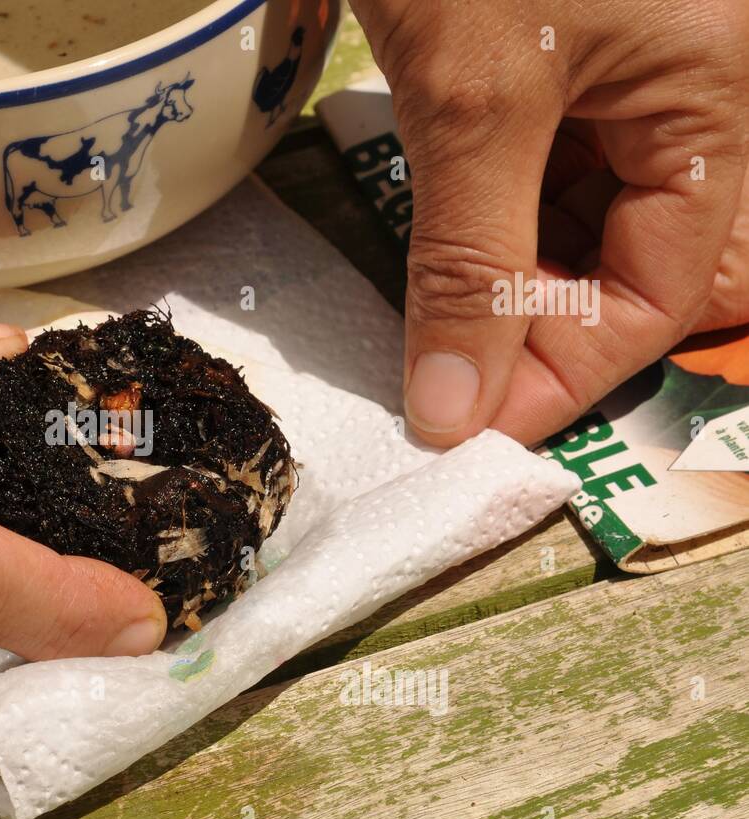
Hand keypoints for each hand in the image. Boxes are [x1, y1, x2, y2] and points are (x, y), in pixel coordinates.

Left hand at [349, 0, 748, 444]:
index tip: (472, 427)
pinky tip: (436, 263)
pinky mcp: (538, 68)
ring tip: (435, 336)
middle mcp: (673, 90)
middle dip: (549, 333)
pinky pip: (531, 177)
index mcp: (706, 90)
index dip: (568, 371)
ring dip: (510, 289)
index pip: (662, 285)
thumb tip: (453, 409)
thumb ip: (470, 258)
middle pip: (635, 261)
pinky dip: (485, 232)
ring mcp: (608, 78)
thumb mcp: (470, 103)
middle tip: (457, 385)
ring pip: (578, 226)